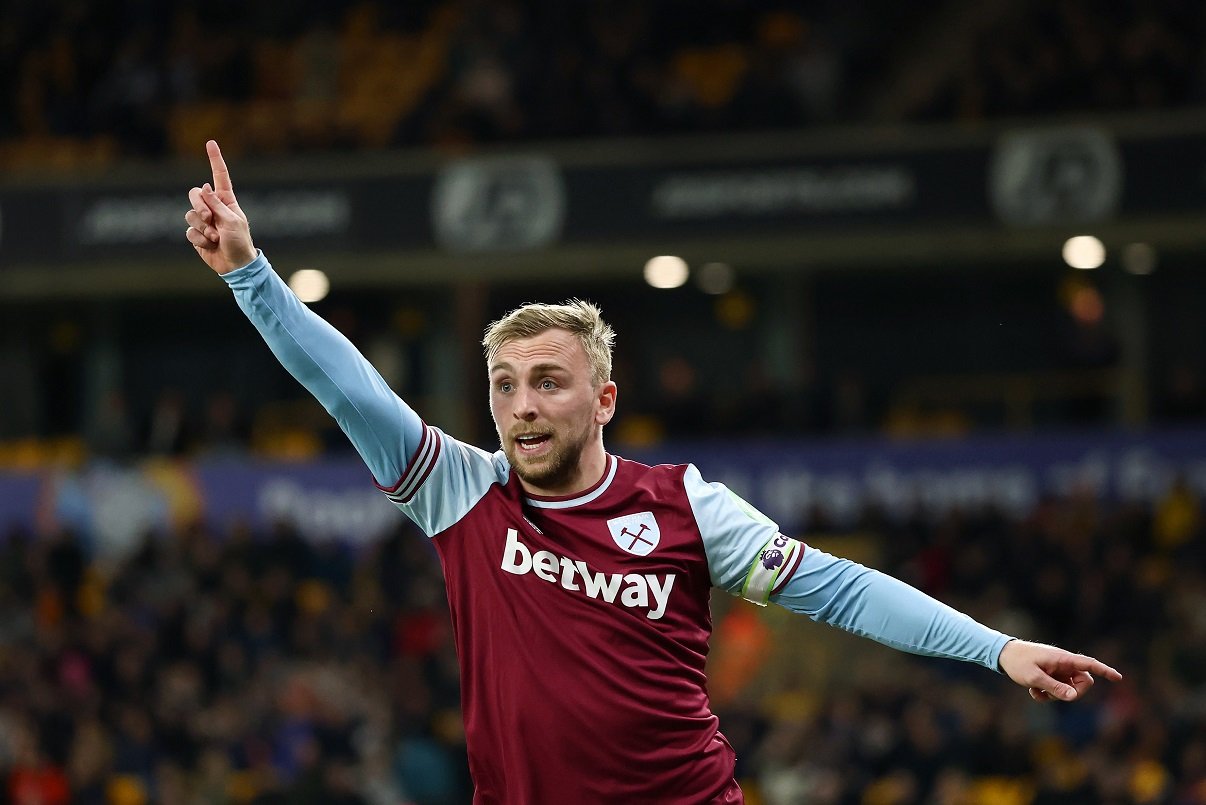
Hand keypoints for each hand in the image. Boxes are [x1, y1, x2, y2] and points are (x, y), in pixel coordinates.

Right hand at [184, 140, 256, 273]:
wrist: (235, 265)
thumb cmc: (239, 242)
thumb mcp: (231, 221)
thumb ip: (216, 204)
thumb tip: (205, 187)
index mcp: (226, 200)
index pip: (219, 176)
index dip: (215, 159)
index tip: (211, 143)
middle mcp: (213, 207)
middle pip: (195, 194)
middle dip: (198, 205)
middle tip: (209, 218)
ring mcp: (204, 221)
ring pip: (190, 214)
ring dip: (202, 227)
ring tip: (214, 237)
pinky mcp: (196, 234)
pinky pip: (189, 231)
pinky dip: (199, 239)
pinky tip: (209, 245)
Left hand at [998, 639, 1121, 701]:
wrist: (1002, 654)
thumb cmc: (1017, 663)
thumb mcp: (1034, 678)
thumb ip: (1054, 688)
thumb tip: (1074, 698)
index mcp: (1062, 659)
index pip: (1089, 664)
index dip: (1104, 671)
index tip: (1119, 678)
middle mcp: (1063, 663)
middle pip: (1083, 682)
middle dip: (1072, 693)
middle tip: (1054, 695)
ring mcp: (1058, 669)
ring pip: (1070, 688)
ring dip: (1056, 695)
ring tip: (1037, 693)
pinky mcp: (1051, 675)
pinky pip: (1059, 689)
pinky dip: (1048, 694)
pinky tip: (1034, 692)